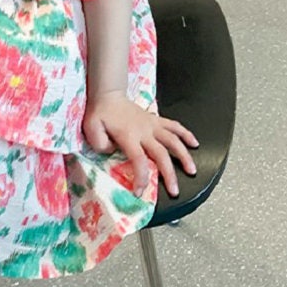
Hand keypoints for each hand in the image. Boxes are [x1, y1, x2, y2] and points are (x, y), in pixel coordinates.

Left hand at [83, 90, 197, 197]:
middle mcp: (144, 130)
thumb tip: (113, 151)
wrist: (108, 94)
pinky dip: (186, 134)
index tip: (139, 192)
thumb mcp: (91, 129)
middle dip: (169, 174)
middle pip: (161, 154)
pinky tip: (195, 144)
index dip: (141, 178)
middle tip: (175, 191)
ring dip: (184, 155)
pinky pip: (174, 125)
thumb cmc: (100, 113)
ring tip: (192, 170)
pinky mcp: (156, 119)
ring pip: (173, 140)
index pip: (139, 160)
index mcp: (128, 135)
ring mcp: (152, 124)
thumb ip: (100, 143)